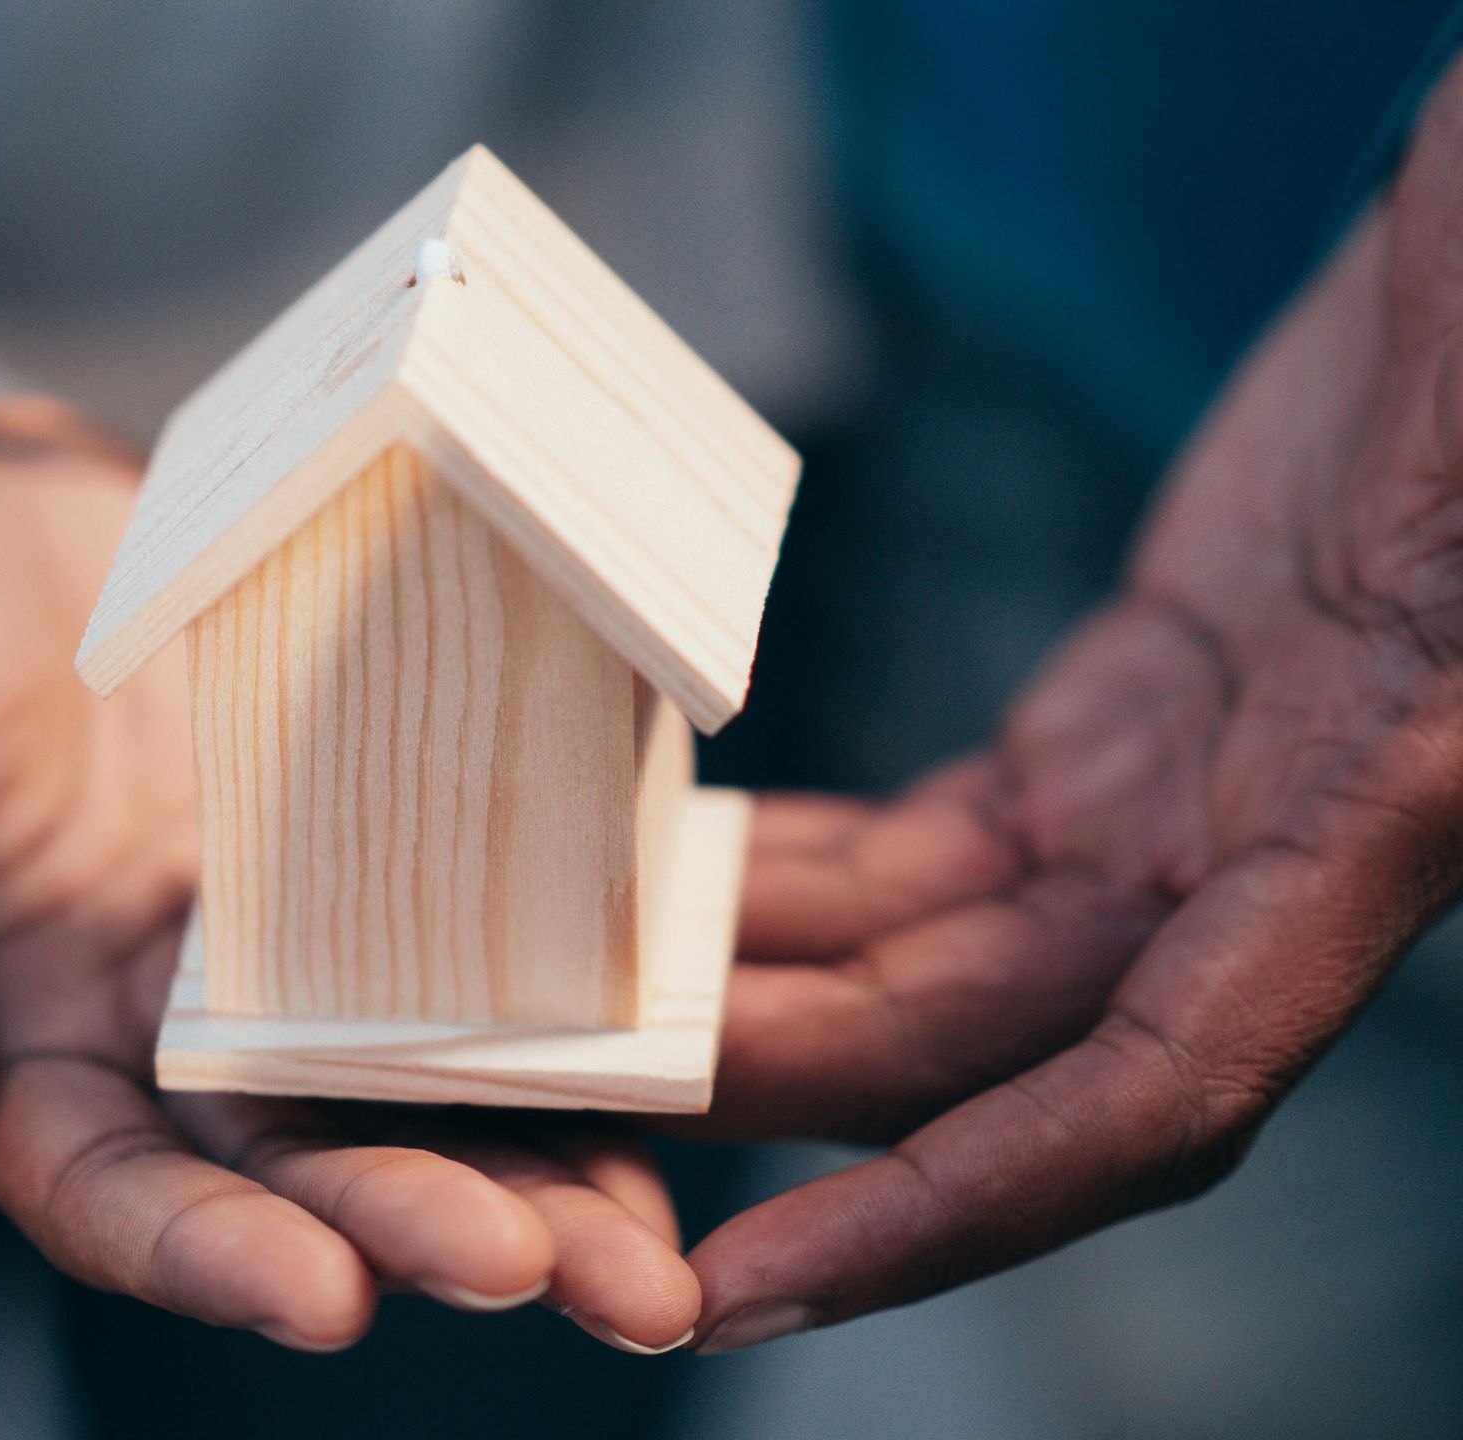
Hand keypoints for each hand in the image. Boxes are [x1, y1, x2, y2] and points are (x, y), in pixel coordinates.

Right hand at [0, 442, 699, 1352]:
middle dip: (418, 1230)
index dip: (216, 1256)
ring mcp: (278, 959)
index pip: (118, 1195)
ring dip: (526, 1180)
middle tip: (551, 1277)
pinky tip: (652, 1083)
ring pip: (405, 1097)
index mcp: (21, 1050)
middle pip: (297, 1173)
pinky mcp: (368, 871)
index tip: (329, 1300)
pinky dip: (555, 1037)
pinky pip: (467, 965)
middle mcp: (165, 1039)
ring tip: (642, 1258)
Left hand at [684, 62, 1462, 1352]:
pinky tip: (675, 884)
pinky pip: (921, 852)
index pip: (1138, 1100)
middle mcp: (1245, 870)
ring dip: (745, 993)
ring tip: (560, 1003)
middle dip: (753, 1086)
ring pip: (919, 954)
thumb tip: (1366, 707)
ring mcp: (1160, 811)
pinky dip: (797, 882)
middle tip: (544, 1091)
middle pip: (961, 1042)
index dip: (952, 1209)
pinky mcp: (1100, 744)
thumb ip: (1439, 594)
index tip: (756, 1282)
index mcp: (1363, 838)